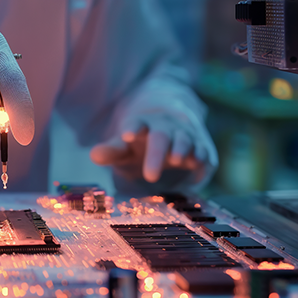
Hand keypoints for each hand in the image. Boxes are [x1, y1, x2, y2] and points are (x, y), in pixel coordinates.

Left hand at [90, 118, 216, 187]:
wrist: (170, 122)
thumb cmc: (141, 140)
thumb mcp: (126, 146)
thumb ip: (112, 151)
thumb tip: (94, 155)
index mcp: (142, 124)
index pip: (136, 123)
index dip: (133, 127)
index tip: (127, 134)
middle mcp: (164, 126)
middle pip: (160, 137)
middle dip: (156, 155)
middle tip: (150, 176)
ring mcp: (183, 134)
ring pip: (184, 139)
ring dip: (181, 149)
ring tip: (176, 160)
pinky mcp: (200, 146)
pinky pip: (202, 149)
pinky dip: (201, 155)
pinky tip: (198, 163)